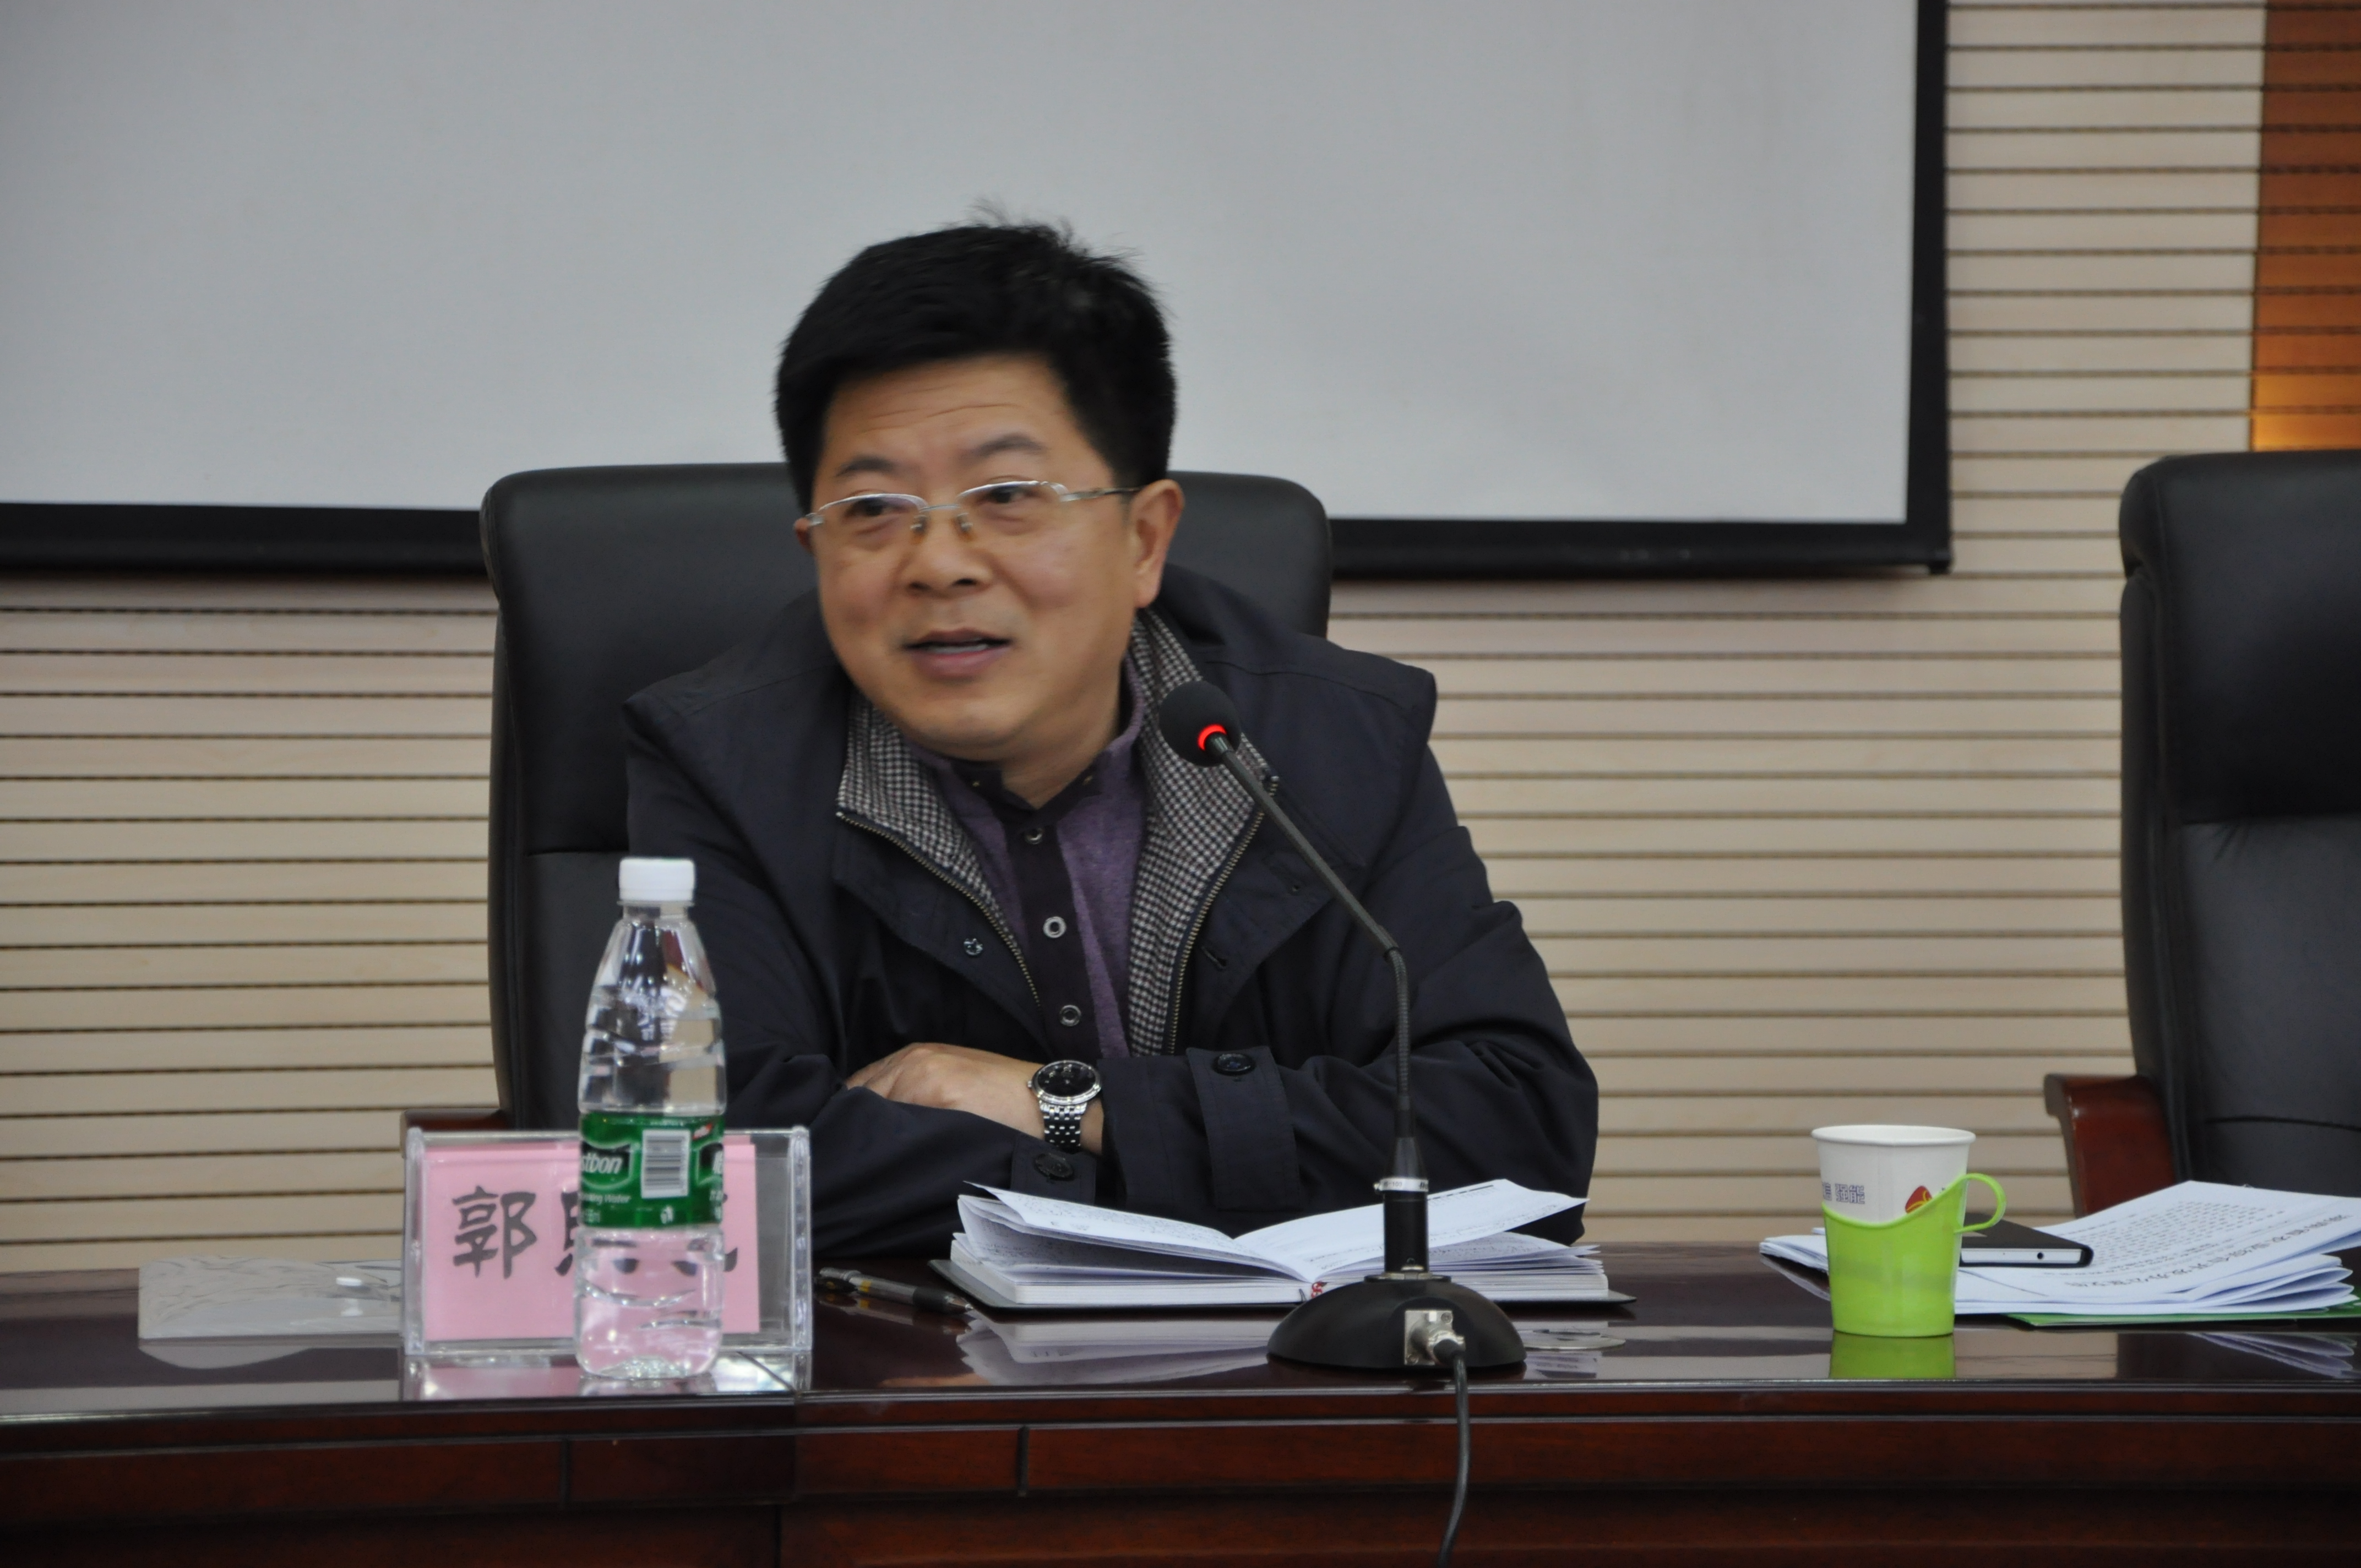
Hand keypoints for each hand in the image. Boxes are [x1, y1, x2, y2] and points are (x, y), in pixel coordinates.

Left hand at [846, 1042, 1103, 1153]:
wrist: (1049, 1101)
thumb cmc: (1006, 1099)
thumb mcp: (956, 1083)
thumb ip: (916, 1092)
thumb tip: (877, 1123)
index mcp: (916, 1056)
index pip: (860, 1086)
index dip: (851, 1115)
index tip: (849, 1139)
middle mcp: (914, 1059)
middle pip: (858, 1096)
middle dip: (855, 1126)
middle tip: (854, 1157)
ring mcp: (923, 1074)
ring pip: (872, 1110)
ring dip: (868, 1135)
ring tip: (870, 1164)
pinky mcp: (937, 1091)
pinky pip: (897, 1122)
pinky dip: (889, 1140)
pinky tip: (891, 1159)